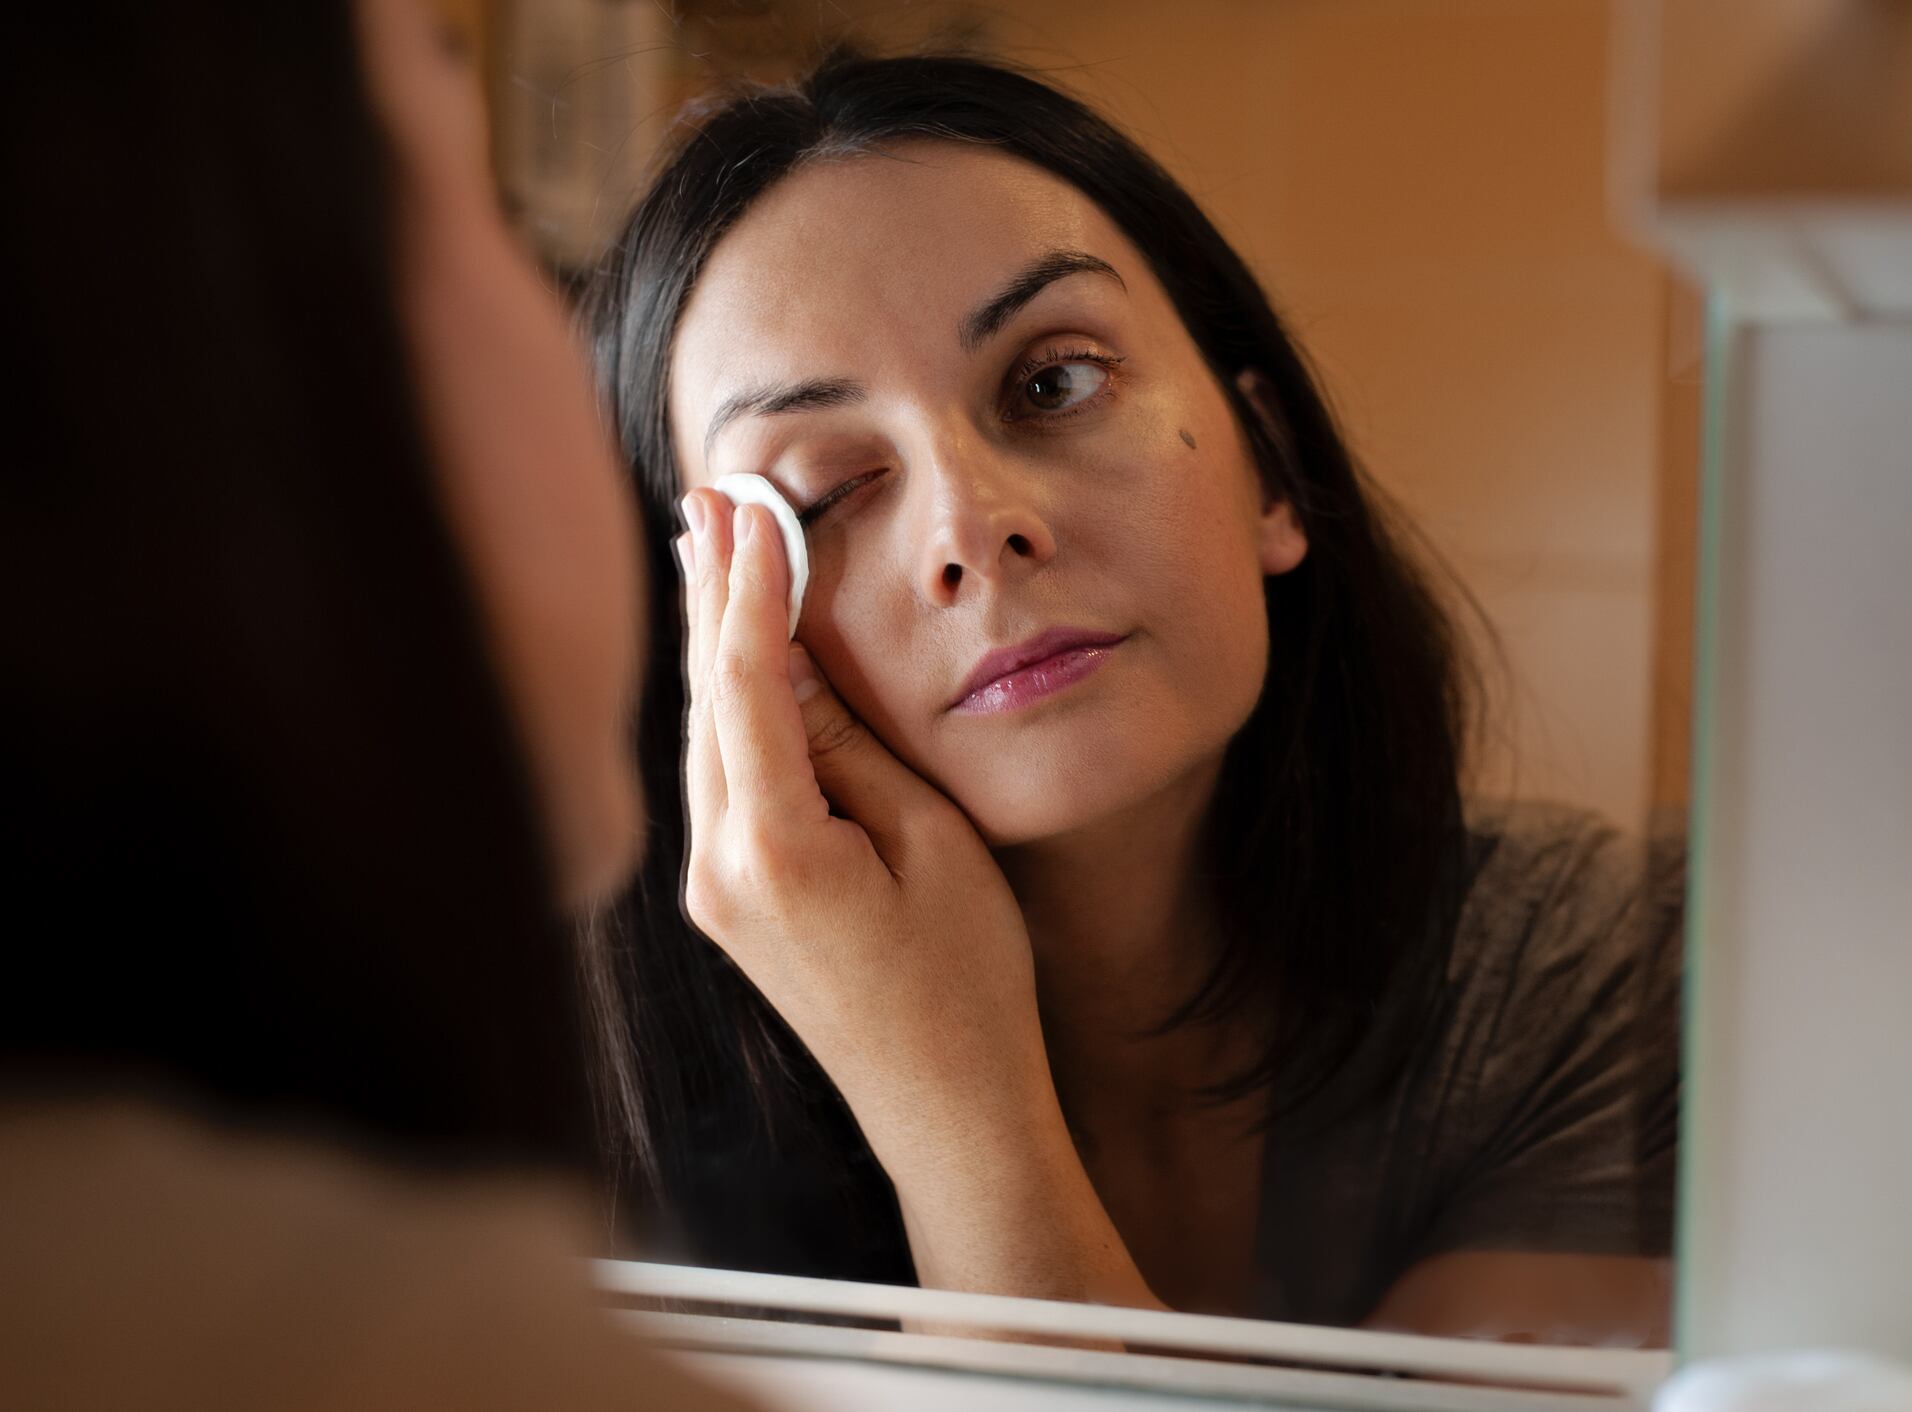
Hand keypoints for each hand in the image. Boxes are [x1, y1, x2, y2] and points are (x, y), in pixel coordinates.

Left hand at [672, 489, 1160, 1309]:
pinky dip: (723, 705)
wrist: (944, 1109)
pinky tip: (730, 660)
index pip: (748, 683)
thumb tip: (792, 662)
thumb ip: (851, 748)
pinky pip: (716, 778)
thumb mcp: (934, 843)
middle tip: (708, 497)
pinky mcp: (727, 903)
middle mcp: (719, 869)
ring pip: (704, 736)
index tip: (750, 506)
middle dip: (711, 594)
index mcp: (774, 850)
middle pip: (706, 700)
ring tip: (708, 551)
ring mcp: (714, 891)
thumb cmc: (966, 982)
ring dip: (710, 643)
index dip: (749, 586)